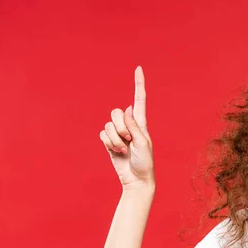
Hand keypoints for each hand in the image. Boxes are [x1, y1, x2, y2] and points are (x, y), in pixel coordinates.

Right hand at [99, 66, 154, 190]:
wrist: (136, 179)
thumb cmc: (145, 162)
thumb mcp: (143, 143)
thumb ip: (135, 126)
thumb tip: (128, 109)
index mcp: (141, 123)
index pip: (140, 100)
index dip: (139, 84)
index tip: (138, 68)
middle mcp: (129, 125)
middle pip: (116, 112)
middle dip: (120, 127)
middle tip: (128, 140)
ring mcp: (118, 133)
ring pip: (108, 124)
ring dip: (115, 139)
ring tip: (124, 149)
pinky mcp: (109, 142)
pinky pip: (102, 134)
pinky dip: (109, 143)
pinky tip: (117, 152)